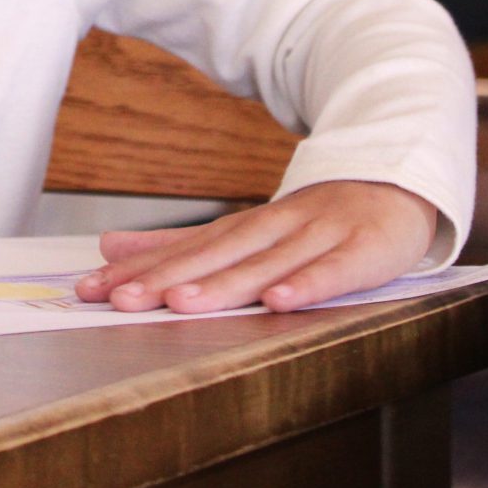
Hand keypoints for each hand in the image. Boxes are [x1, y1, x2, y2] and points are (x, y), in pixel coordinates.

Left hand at [76, 180, 438, 313]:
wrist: (397, 184)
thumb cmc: (315, 220)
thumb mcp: (244, 229)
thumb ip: (180, 243)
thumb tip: (108, 248)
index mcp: (242, 228)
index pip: (183, 249)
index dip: (138, 270)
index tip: (90, 289)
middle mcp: (273, 228)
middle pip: (215, 255)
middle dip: (167, 278)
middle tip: (121, 300)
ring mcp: (318, 236)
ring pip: (267, 262)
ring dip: (225, 284)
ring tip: (181, 303)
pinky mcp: (363, 251)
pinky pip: (334, 271)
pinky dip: (308, 285)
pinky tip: (278, 302)